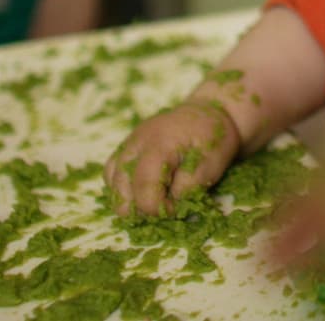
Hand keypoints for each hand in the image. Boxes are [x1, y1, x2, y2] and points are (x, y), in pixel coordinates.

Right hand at [105, 99, 241, 215]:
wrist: (209, 114)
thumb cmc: (213, 141)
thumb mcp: (209, 167)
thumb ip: (186, 189)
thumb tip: (166, 208)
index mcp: (159, 144)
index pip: (144, 187)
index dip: (156, 208)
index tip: (174, 210)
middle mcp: (136, 142)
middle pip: (121, 188)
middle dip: (141, 206)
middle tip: (164, 205)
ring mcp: (128, 143)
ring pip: (112, 180)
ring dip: (129, 197)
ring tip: (153, 198)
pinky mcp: (126, 146)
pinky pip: (112, 172)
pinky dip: (123, 186)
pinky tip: (142, 189)